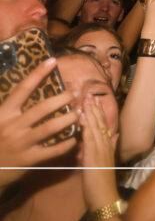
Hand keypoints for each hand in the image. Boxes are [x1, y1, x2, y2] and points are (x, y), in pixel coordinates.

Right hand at [0, 59, 77, 188]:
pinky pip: (54, 149)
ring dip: (69, 119)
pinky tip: (75, 138)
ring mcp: (21, 143)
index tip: (52, 61)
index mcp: (4, 114)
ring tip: (79, 113)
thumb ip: (14, 108)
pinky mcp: (29, 159)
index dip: (37, 74)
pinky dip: (67, 143)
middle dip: (62, 98)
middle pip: (42, 108)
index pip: (22, 89)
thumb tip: (32, 87)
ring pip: (51, 127)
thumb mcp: (0, 121)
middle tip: (75, 94)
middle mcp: (12, 126)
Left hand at [80, 97, 119, 210]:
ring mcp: (101, 148)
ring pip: (96, 126)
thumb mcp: (107, 161)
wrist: (105, 195)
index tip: (95, 99)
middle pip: (101, 122)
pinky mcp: (93, 155)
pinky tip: (82, 117)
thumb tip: (115, 135)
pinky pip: (89, 137)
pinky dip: (86, 126)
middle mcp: (106, 144)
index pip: (104, 124)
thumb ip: (112, 146)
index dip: (99, 111)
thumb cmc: (103, 181)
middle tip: (89, 93)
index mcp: (108, 145)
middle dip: (94, 107)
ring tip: (86, 99)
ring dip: (90, 112)